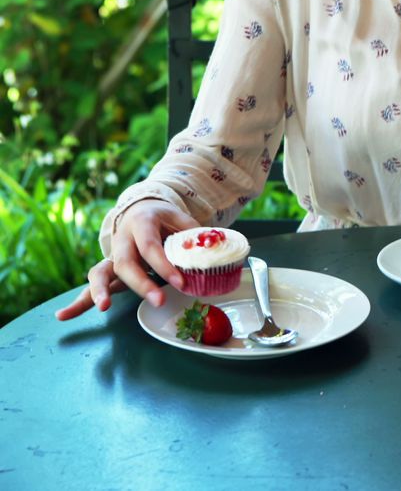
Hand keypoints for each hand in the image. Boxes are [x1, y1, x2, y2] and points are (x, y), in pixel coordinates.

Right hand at [55, 200, 199, 320]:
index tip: (180, 282)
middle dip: (140, 284)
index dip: (164, 265)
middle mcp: (121, 240)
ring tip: (102, 307)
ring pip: (101, 273)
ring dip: (100, 291)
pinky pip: (93, 285)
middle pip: (125, 263)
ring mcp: (113, 256)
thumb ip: (194, 234)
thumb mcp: (181, 218)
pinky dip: (78, 302)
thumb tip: (211, 249)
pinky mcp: (109, 269)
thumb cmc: (164, 219)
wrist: (139, 210)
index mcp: (141, 224)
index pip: (150, 246)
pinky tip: (62, 316)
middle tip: (158, 300)